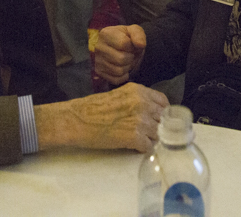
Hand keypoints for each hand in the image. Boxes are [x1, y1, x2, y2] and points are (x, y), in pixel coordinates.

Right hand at [36, 82, 167, 152]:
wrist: (76, 119)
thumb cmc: (92, 108)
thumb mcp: (119, 95)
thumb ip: (137, 100)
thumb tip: (152, 113)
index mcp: (138, 91)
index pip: (163, 102)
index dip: (161, 113)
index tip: (156, 119)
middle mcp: (142, 103)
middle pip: (162, 119)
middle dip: (156, 126)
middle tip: (145, 132)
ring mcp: (140, 120)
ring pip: (158, 134)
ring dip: (149, 138)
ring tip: (136, 139)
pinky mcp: (134, 137)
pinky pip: (149, 147)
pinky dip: (142, 149)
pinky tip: (132, 146)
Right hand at [94, 24, 145, 84]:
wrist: (121, 48)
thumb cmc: (127, 38)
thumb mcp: (134, 31)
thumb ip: (138, 35)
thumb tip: (140, 45)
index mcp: (105, 34)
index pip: (124, 43)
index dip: (133, 46)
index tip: (132, 45)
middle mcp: (98, 47)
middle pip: (121, 59)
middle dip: (130, 58)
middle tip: (130, 54)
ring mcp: (97, 61)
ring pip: (119, 71)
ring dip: (127, 67)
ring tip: (126, 60)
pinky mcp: (99, 72)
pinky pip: (116, 80)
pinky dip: (123, 76)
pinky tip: (122, 67)